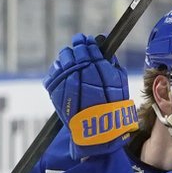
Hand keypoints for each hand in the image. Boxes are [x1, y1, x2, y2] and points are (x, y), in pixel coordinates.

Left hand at [43, 33, 137, 156]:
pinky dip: (56, 71)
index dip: (87, 43)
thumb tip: (103, 47)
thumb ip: (111, 64)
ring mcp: (65, 83)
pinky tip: (62, 71)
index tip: (87, 40)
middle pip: (75, 52)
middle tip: (78, 44)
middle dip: (77, 47)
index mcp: (98, 70)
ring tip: (70, 58)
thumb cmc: (111, 108)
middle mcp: (81, 74)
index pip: (90, 49)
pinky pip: (52, 74)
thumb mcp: (119, 84)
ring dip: (66, 57)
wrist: (96, 132)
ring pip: (62, 60)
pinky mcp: (54, 93)